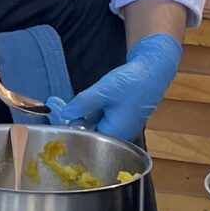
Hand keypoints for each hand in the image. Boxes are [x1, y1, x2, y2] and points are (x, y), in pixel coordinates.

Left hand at [49, 33, 181, 140]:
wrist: (154, 70)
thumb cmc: (133, 82)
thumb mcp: (104, 91)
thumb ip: (83, 104)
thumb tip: (66, 114)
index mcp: (115, 134)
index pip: (85, 140)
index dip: (69, 129)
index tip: (55, 119)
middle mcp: (118, 135)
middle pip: (88, 133)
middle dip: (72, 120)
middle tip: (57, 106)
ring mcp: (120, 126)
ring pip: (93, 124)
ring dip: (79, 114)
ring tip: (62, 103)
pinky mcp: (121, 118)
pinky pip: (100, 118)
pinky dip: (90, 111)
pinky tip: (81, 103)